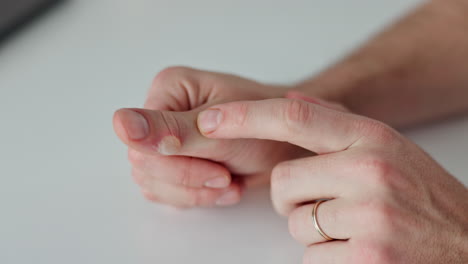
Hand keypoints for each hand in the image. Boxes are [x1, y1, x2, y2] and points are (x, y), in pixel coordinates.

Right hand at [112, 66, 309, 207]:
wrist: (287, 141)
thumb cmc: (265, 126)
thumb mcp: (220, 130)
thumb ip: (169, 129)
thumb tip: (120, 123)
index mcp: (167, 91)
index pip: (142, 142)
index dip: (176, 165)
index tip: (217, 168)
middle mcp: (160, 113)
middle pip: (144, 166)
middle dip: (189, 180)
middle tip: (226, 176)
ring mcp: (164, 139)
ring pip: (152, 183)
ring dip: (193, 192)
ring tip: (228, 181)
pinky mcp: (173, 161)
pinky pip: (165, 191)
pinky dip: (195, 196)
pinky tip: (222, 186)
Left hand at [197, 98, 467, 262]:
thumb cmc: (423, 196)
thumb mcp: (388, 146)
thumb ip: (336, 123)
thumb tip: (290, 101)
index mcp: (372, 138)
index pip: (294, 118)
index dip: (244, 117)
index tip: (210, 121)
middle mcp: (371, 171)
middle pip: (282, 181)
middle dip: (291, 198)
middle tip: (324, 202)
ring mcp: (370, 217)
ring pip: (294, 223)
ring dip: (312, 229)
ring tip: (351, 227)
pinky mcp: (367, 259)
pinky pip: (309, 258)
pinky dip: (325, 257)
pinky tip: (358, 250)